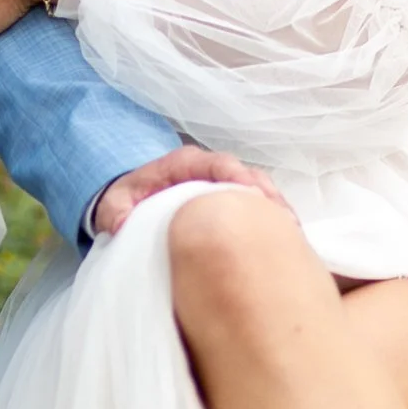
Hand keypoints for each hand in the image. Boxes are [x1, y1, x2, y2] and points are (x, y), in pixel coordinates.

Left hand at [92, 146, 287, 236]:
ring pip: (259, 194)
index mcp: (186, 164)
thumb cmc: (127, 198)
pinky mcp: (230, 207)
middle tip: (287, 224)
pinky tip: (285, 244)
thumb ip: (115, 211)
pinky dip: (272, 224)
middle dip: (270, 199)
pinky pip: (257, 210)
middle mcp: (210, 171)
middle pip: (249, 178)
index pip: (219, 164)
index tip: (256, 198)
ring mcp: (223, 188)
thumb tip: (122, 225)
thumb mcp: (114, 203)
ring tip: (293, 237)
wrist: (129, 201)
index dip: (240, 178)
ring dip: (277, 213)